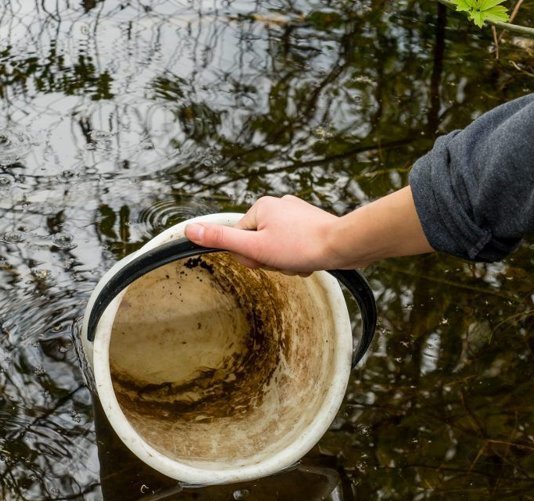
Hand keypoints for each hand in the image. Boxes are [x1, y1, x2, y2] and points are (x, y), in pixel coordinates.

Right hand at [184, 195, 345, 275]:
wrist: (343, 245)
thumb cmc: (301, 246)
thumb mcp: (255, 247)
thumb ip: (222, 239)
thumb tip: (190, 230)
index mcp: (261, 207)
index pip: (239, 239)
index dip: (250, 256)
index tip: (266, 258)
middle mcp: (278, 206)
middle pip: (258, 244)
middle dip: (269, 260)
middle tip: (284, 261)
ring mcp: (295, 214)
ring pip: (276, 248)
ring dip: (285, 262)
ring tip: (299, 260)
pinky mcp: (310, 224)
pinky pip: (293, 247)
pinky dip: (298, 257)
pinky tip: (308, 259)